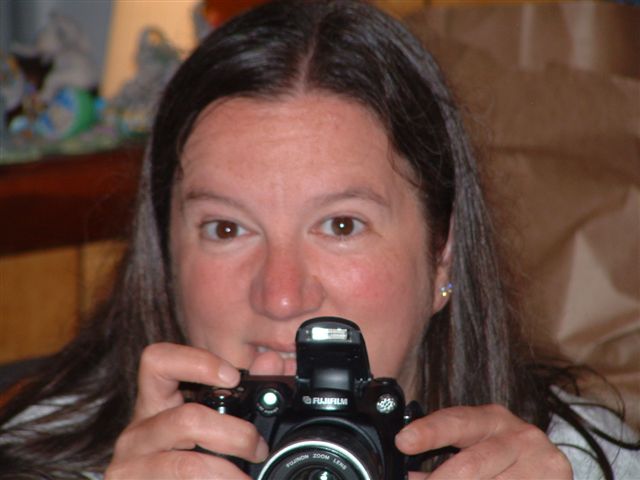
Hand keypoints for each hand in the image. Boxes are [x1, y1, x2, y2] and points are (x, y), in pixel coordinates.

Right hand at [105, 343, 268, 478]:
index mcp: (157, 405)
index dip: (197, 362)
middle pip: (187, 419)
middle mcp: (138, 431)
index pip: (158, 361)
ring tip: (246, 479)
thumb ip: (243, 394)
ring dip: (228, 474)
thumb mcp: (213, 428)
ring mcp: (131, 465)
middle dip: (236, 436)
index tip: (233, 376)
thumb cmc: (190, 467)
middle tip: (258, 450)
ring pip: (187, 465)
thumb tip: (271, 362)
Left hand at [395, 404, 571, 479]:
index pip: (456, 422)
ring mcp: (543, 463)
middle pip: (470, 465)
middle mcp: (520, 436)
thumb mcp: (476, 450)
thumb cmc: (505, 462)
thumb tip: (407, 474)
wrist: (550, 474)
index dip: (429, 432)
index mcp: (492, 420)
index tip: (404, 441)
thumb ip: (443, 461)